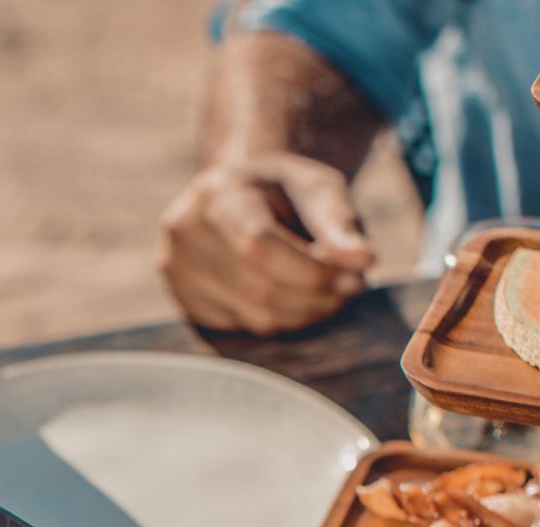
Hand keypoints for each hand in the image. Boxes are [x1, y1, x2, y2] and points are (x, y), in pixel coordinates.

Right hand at [159, 154, 374, 334]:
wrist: (238, 191)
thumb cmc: (284, 189)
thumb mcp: (316, 188)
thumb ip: (339, 222)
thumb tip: (363, 260)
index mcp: (218, 192)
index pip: (259, 246)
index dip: (311, 272)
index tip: (354, 279)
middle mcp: (185, 230)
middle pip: (258, 287)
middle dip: (314, 297)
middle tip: (350, 290)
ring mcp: (176, 267)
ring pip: (253, 314)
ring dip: (302, 313)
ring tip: (329, 294)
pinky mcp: (182, 297)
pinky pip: (243, 325)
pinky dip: (279, 318)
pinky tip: (292, 296)